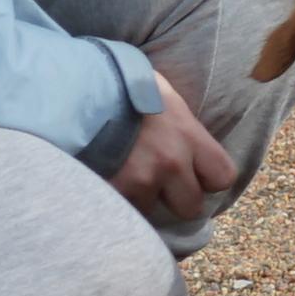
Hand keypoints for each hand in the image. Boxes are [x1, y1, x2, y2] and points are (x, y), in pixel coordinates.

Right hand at [109, 72, 236, 225]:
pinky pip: (122, 212)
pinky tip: (104, 182)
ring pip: (150, 211)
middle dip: (174, 198)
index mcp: (187, 134)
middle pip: (191, 207)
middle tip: (155, 180)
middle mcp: (170, 162)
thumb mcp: (158, 91)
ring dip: (138, 199)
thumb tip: (184, 131)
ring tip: (120, 174)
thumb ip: (177, 119)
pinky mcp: (113, 193)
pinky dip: (115, 202)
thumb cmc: (117, 83)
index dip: (207, 179)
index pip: (223, 176)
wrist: (72, 89)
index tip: (193, 173)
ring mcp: (140, 181)